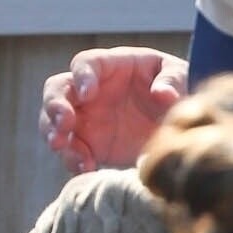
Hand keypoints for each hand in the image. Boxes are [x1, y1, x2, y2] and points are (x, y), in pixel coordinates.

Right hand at [40, 47, 189, 173]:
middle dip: (54, 106)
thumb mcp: (180, 76)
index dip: (81, 76)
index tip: (88, 94)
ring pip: (53, 123)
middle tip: (64, 124)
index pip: (84, 64)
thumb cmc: (175, 87)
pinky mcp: (88, 146)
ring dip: (53, 134)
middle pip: (56, 91)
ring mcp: (84, 120)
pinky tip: (86, 168)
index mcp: (109, 66)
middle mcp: (89, 92)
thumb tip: (162, 94)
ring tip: (61, 147)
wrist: (174, 125)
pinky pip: (70, 152)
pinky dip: (73, 160)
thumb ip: (172, 80)